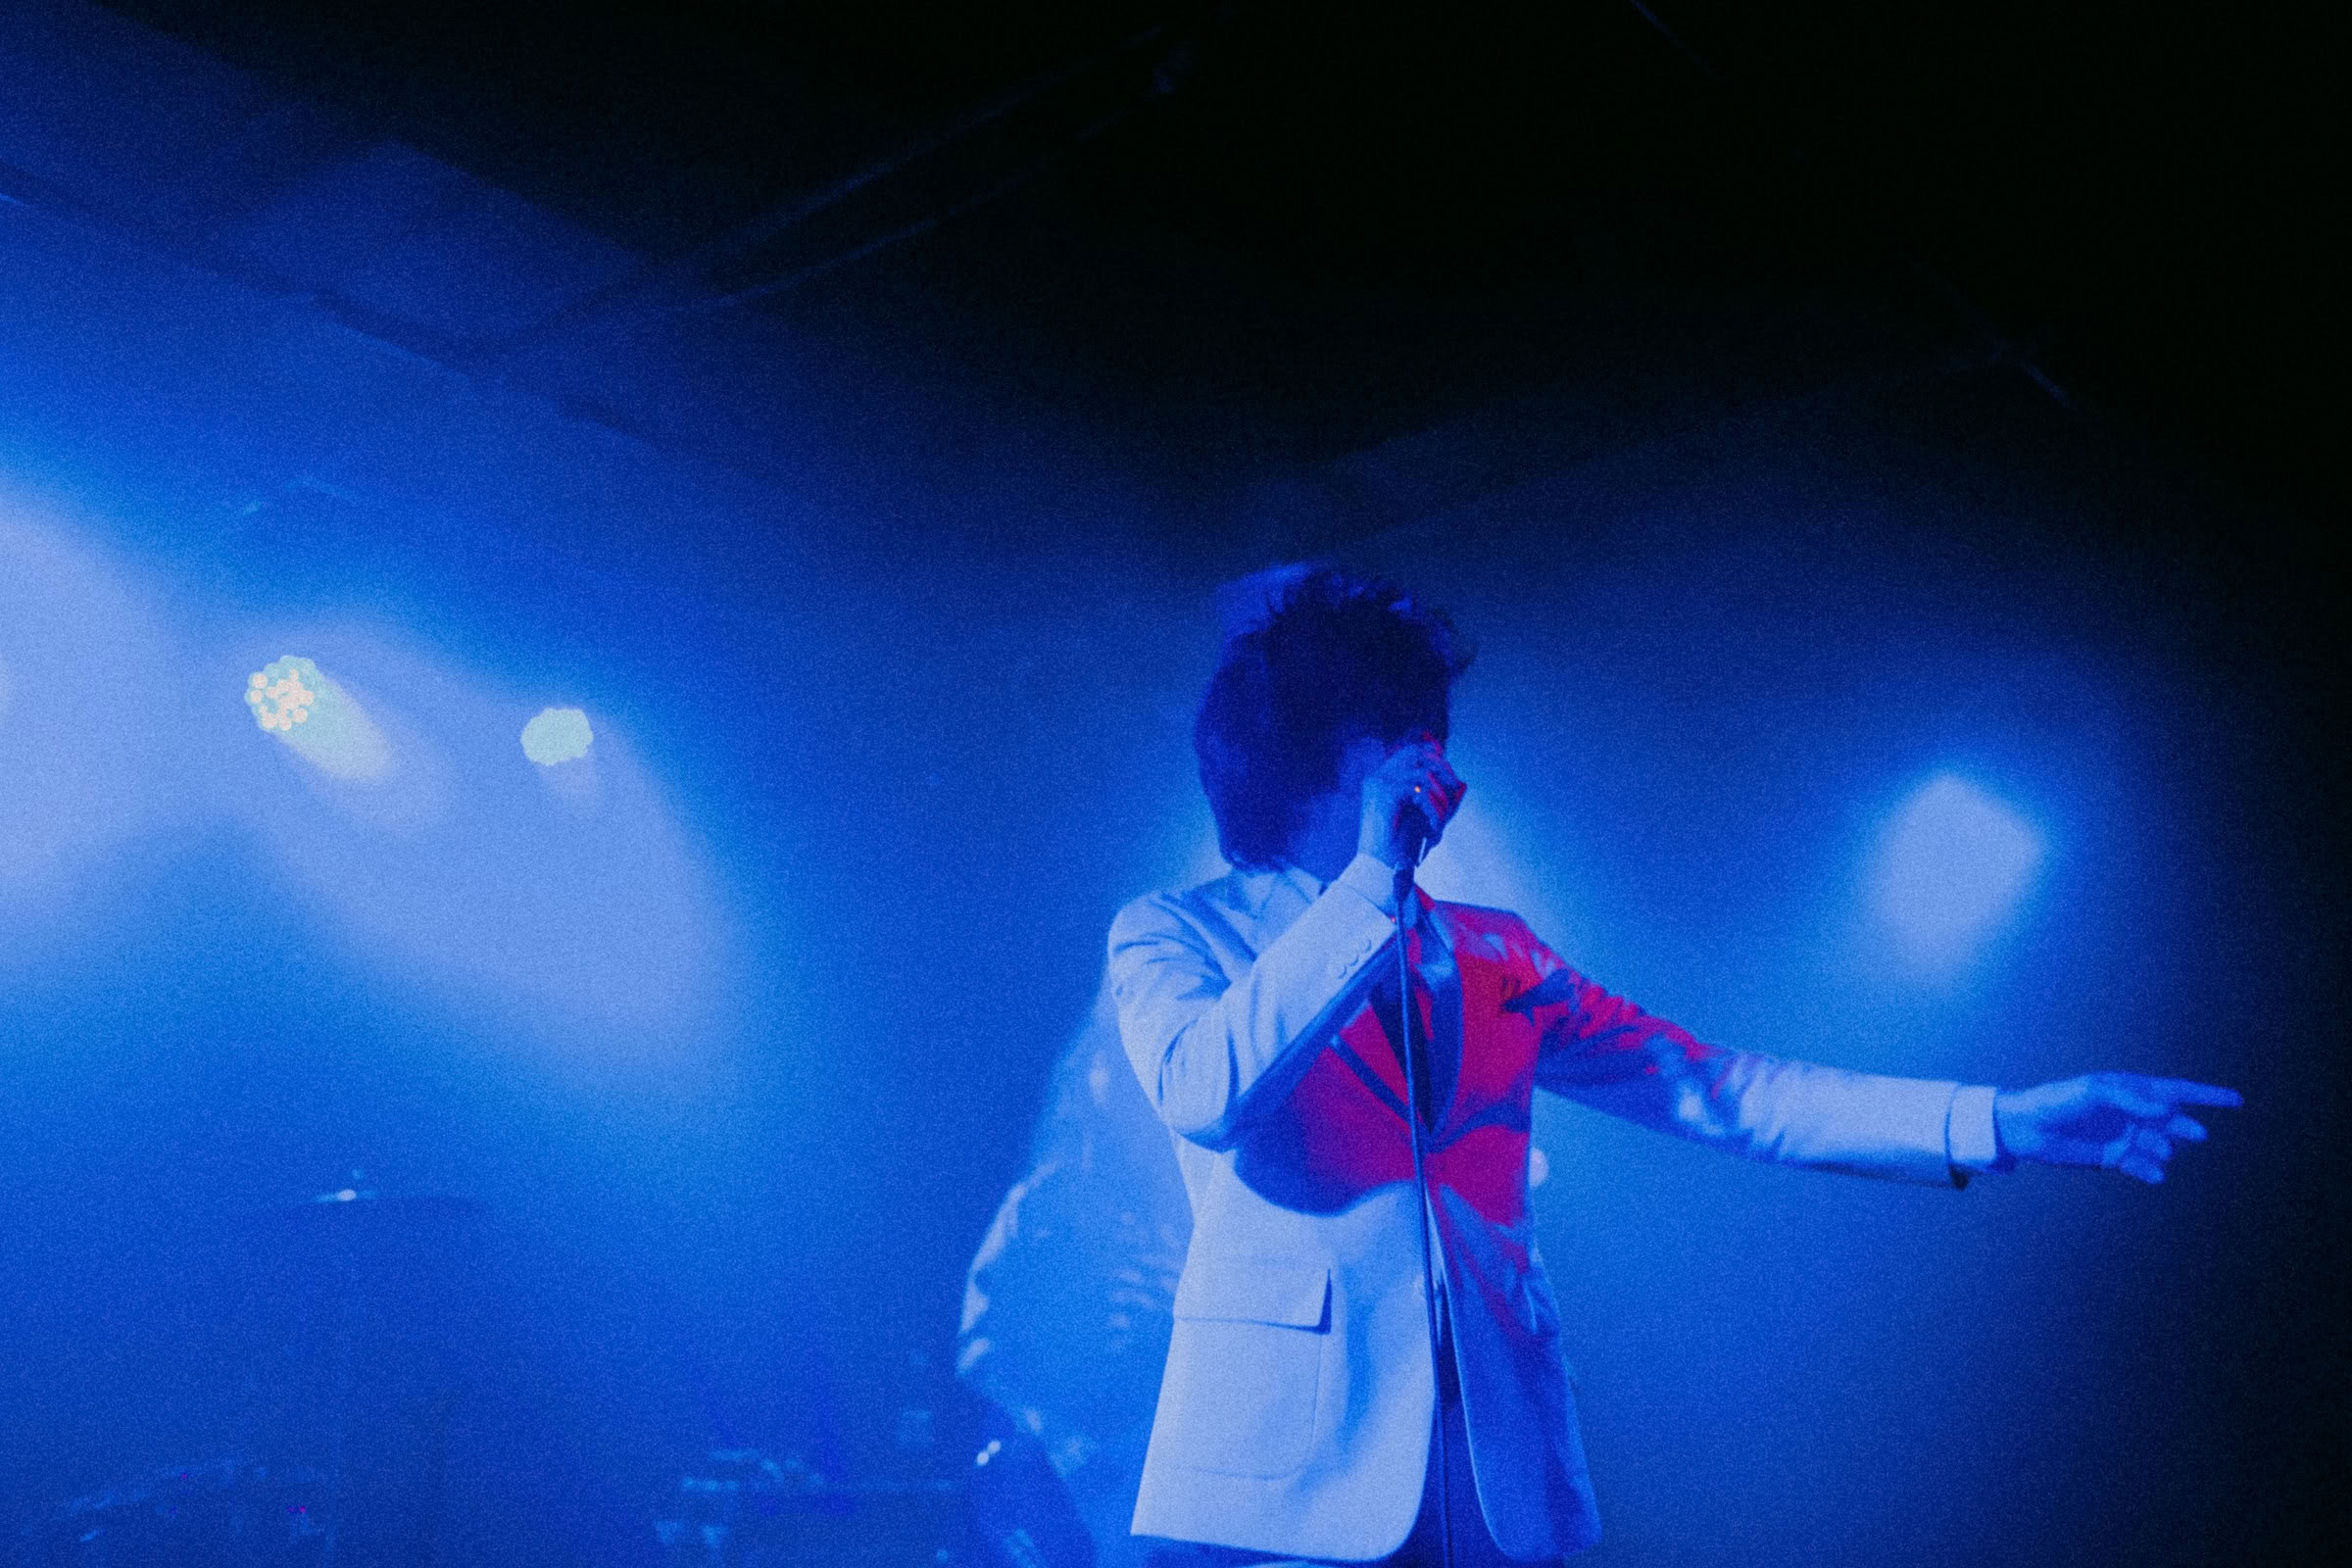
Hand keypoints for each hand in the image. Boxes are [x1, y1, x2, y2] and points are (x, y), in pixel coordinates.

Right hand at [1357, 736, 1464, 870]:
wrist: (1378, 871)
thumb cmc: (1399, 848)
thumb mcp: (1421, 818)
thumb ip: (1437, 799)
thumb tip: (1461, 783)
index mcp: (1382, 779)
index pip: (1413, 751)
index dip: (1436, 759)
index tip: (1451, 781)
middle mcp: (1378, 777)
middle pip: (1418, 753)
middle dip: (1443, 771)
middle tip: (1454, 795)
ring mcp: (1379, 783)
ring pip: (1424, 774)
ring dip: (1441, 800)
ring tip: (1439, 824)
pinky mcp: (1385, 794)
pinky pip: (1420, 792)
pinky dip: (1433, 811)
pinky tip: (1433, 830)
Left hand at [1993, 1073, 2241, 1183]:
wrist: (2027, 1128)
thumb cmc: (2058, 1100)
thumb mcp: (2093, 1092)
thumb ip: (2130, 1099)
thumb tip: (2166, 1108)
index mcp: (2131, 1090)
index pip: (2177, 1091)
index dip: (2208, 1095)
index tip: (2237, 1100)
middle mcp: (2134, 1113)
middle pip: (2174, 1121)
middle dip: (2185, 1126)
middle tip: (2193, 1133)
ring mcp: (2127, 1136)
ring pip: (2162, 1146)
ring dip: (2162, 1149)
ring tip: (2146, 1147)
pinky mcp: (2115, 1158)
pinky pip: (2144, 1166)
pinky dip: (2150, 1170)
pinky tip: (2153, 1173)